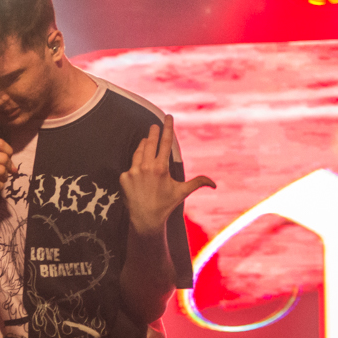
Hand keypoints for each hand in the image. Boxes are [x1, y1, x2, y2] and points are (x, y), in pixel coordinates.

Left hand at [122, 117, 214, 235]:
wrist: (145, 219)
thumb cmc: (165, 205)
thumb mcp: (182, 192)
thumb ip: (198, 183)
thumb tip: (214, 184)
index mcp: (161, 168)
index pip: (165, 143)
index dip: (167, 128)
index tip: (167, 117)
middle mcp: (146, 167)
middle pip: (150, 142)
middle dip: (153, 132)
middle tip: (154, 125)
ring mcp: (133, 172)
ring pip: (139, 152)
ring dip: (143, 145)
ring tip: (147, 142)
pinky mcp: (124, 177)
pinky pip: (131, 166)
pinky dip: (136, 165)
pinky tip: (140, 169)